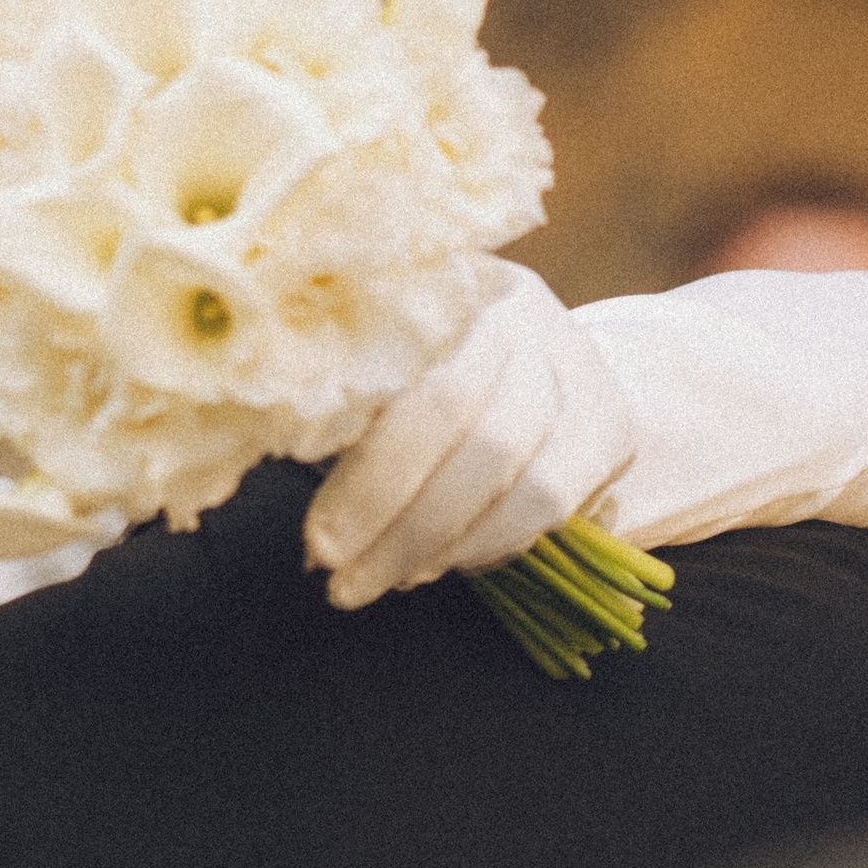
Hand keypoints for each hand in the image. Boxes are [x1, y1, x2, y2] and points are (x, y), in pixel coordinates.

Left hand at [303, 264, 638, 608]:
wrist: (534, 366)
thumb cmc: (410, 374)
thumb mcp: (365, 372)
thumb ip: (331, 405)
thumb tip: (258, 461)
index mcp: (444, 285)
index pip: (416, 387)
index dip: (367, 477)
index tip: (318, 545)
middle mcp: (520, 311)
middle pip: (468, 432)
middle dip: (396, 524)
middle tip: (342, 582)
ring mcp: (575, 362)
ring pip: (515, 474)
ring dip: (439, 546)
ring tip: (382, 579)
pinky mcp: (609, 421)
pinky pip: (551, 501)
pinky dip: (489, 545)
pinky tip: (440, 564)